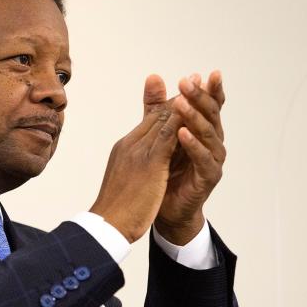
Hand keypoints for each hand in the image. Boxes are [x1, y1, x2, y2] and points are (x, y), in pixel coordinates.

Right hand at [89, 75, 188, 242]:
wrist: (107, 224)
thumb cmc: (115, 207)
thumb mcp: (125, 179)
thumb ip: (135, 164)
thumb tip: (144, 161)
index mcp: (125, 148)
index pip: (149, 121)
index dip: (167, 106)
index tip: (182, 95)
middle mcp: (131, 145)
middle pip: (157, 115)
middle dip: (178, 99)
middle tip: (195, 82)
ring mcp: (139, 152)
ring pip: (163, 121)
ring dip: (183, 105)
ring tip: (199, 90)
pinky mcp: (150, 163)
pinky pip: (169, 137)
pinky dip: (182, 124)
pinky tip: (196, 116)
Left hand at [152, 71, 226, 244]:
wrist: (164, 208)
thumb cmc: (166, 170)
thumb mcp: (159, 133)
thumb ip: (158, 107)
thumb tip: (154, 76)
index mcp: (203, 129)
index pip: (210, 105)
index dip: (211, 89)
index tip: (208, 73)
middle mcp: (212, 142)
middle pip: (211, 114)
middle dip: (199, 97)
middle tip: (187, 82)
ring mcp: (212, 159)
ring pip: (208, 134)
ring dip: (195, 117)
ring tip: (182, 104)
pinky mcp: (208, 177)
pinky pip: (202, 159)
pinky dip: (193, 145)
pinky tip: (183, 134)